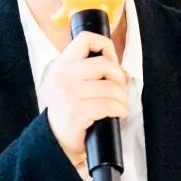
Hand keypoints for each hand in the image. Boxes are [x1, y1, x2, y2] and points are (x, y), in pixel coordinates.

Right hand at [44, 31, 128, 168]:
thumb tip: (122, 71)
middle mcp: (61, 77)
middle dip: (118, 77)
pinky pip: (110, 105)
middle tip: (117, 89)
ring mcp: (67, 95)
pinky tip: (118, 114)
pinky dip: (120, 110)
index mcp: (61, 65)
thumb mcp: (76, 85)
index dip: (105, 46)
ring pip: (111, 87)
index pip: (85, 39)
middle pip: (105, 63)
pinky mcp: (76, 113)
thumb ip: (95, 72)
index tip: (111, 62)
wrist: (57, 142)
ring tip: (118, 105)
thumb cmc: (71, 111)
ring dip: (122, 98)